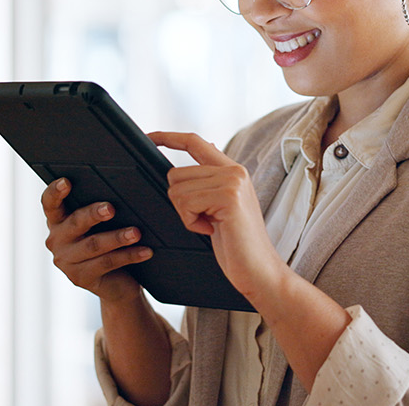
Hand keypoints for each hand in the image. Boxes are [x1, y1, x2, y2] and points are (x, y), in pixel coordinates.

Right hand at [41, 178, 152, 300]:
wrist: (115, 283)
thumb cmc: (107, 244)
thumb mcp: (100, 225)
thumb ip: (100, 210)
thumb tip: (120, 193)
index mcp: (58, 221)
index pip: (50, 203)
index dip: (55, 192)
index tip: (66, 182)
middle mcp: (57, 240)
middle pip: (75, 223)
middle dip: (93, 214)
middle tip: (111, 208)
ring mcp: (66, 262)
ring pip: (94, 245)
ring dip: (117, 237)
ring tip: (136, 232)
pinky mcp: (81, 278)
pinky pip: (108, 263)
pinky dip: (129, 255)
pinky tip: (145, 251)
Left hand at [148, 131, 288, 299]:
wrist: (259, 270)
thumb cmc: (236, 245)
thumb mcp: (220, 208)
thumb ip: (210, 182)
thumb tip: (198, 156)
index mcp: (232, 170)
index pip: (195, 142)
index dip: (169, 137)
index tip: (149, 137)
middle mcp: (234, 171)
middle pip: (176, 174)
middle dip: (180, 203)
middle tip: (204, 221)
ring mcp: (233, 182)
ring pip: (177, 190)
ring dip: (186, 215)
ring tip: (210, 226)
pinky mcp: (228, 197)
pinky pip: (186, 203)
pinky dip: (191, 222)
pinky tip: (211, 230)